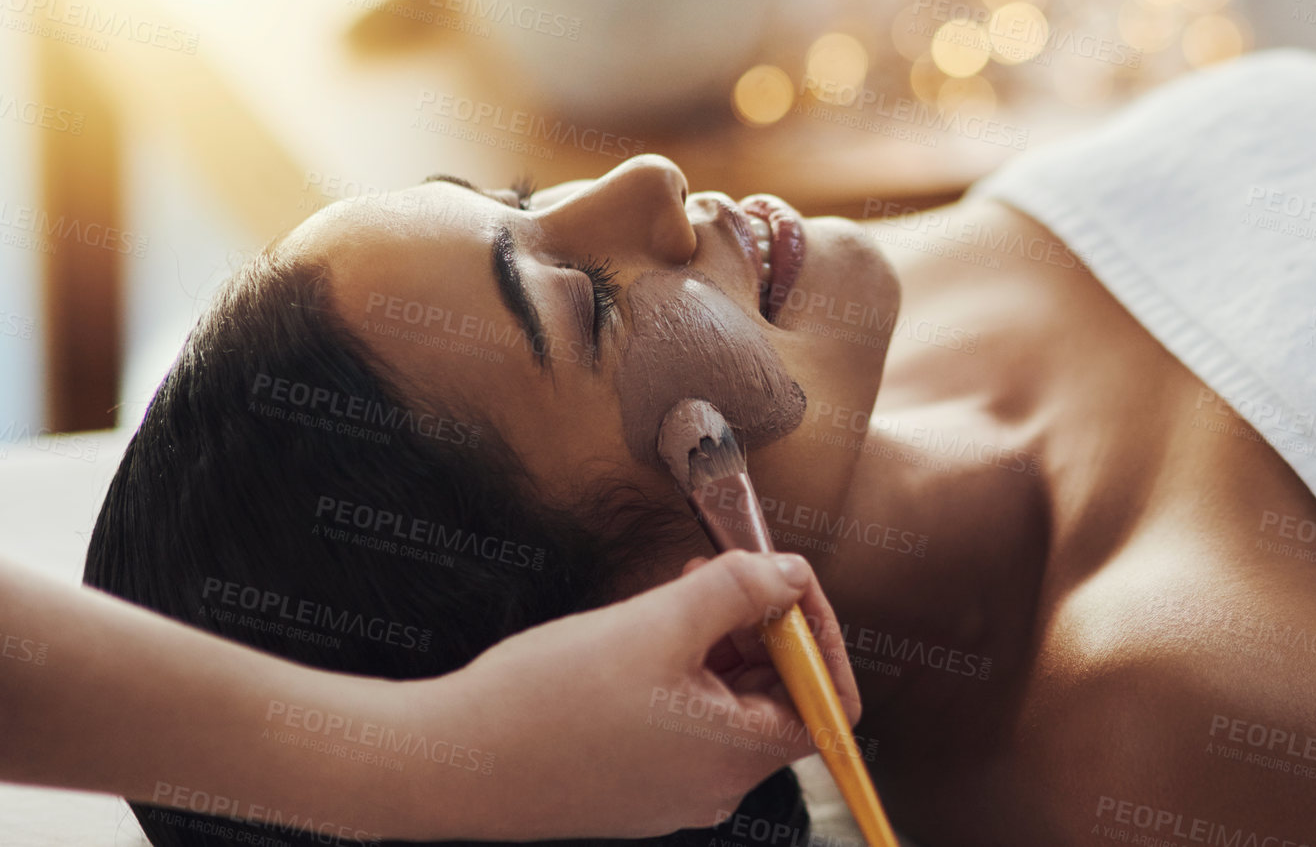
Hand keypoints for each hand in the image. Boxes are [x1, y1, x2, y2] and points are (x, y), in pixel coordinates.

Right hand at [404, 550, 862, 840]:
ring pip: (727, 702)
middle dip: (761, 625)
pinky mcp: (632, 782)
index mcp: (736, 758)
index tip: (784, 581)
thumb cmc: (548, 701)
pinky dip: (682, 669)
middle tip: (722, 570)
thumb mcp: (657, 623)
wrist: (445, 763)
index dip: (818, 634)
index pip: (826, 702)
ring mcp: (671, 789)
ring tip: (677, 592)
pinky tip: (641, 633)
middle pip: (778, 697)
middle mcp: (714, 786)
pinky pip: (684, 718)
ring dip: (719, 641)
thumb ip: (738, 590)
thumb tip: (791, 575)